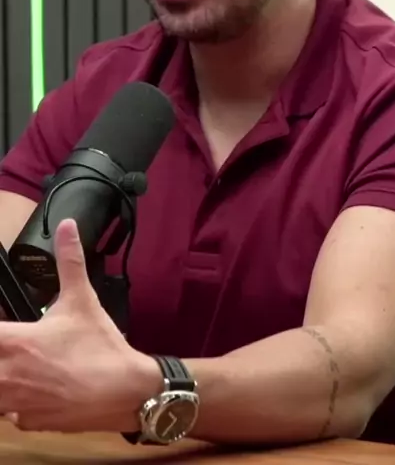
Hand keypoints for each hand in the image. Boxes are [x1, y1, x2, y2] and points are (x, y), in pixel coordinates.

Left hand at [0, 219, 160, 432]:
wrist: (125, 392)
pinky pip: (7, 414)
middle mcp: (8, 377)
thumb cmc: (100, 345)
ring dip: (2, 377)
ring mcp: (15, 406)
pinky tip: (30, 388)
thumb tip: (67, 226)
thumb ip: (69, 261)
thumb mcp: (83, 299)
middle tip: (11, 341)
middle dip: (0, 350)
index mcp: (16, 343)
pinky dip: (11, 402)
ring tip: (17, 362)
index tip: (5, 323)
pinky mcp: (27, 424)